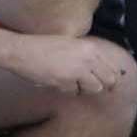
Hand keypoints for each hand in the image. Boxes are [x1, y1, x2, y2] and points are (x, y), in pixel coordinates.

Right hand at [6, 35, 135, 95]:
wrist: (22, 51)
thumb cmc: (43, 46)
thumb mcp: (70, 44)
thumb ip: (87, 56)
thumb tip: (101, 71)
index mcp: (90, 47)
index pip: (113, 68)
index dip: (111, 77)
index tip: (106, 82)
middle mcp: (88, 58)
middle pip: (108, 81)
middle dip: (100, 85)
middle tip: (89, 86)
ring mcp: (78, 70)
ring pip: (94, 88)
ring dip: (84, 88)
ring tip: (69, 81)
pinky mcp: (66, 81)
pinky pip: (74, 92)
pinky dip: (67, 89)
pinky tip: (57, 80)